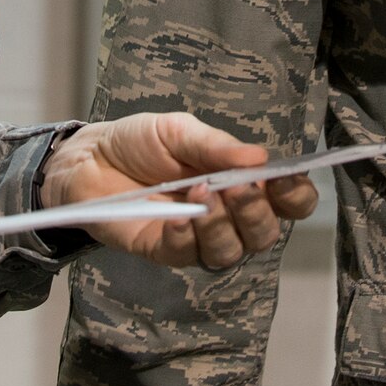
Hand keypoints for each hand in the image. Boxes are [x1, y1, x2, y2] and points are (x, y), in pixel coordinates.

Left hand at [38, 112, 318, 269]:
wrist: (90, 159)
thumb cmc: (141, 142)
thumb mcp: (178, 131)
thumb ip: (215, 145)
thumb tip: (259, 157)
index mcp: (242, 181)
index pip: (287, 200)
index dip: (295, 195)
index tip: (285, 180)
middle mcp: (229, 215)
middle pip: (265, 232)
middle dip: (256, 211)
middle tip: (236, 187)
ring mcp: (198, 237)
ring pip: (231, 250)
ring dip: (222, 225)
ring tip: (201, 195)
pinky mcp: (166, 251)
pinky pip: (188, 255)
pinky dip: (188, 237)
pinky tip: (178, 217)